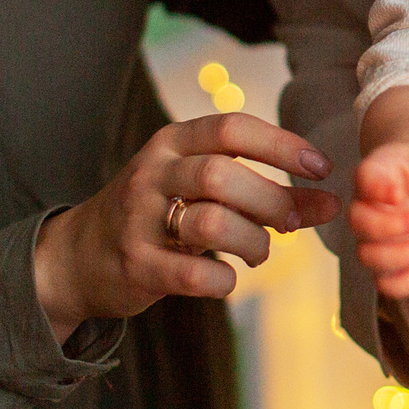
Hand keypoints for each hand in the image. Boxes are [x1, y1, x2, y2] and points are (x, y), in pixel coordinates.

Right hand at [32, 112, 338, 344]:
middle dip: (271, 200)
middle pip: (224, 175)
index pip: (232, 127)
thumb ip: (265, 192)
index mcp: (173, 142)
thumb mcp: (204, 190)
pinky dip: (224, 281)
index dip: (282, 144)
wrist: (79, 256)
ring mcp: (140, 219)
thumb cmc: (160, 216)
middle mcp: (153, 173)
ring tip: (258, 251)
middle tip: (291, 221)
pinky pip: (193, 275)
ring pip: (211, 223)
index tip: (320, 167)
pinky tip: (227, 279)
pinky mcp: (136, 265)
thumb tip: (329, 203)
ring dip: (252, 242)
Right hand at [350, 139, 408, 297]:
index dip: (375, 188)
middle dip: (388, 227)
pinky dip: (401, 284)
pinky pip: (383, 282)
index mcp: (376, 173)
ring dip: (397, 257)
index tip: (396, 193)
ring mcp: (374, 237)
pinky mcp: (388, 261)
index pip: (363, 178)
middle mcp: (367, 206)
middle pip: (358, 222)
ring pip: (366, 256)